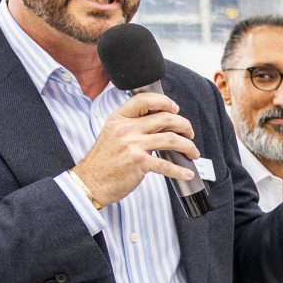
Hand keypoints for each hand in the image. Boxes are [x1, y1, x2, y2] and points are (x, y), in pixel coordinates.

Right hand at [69, 94, 194, 206]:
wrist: (90, 182)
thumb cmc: (103, 162)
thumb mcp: (112, 134)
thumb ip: (132, 126)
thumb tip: (160, 124)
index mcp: (119, 119)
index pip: (144, 100)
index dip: (164, 102)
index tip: (175, 109)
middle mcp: (126, 129)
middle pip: (165, 118)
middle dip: (184, 125)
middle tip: (189, 133)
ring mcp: (133, 145)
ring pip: (171, 139)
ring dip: (188, 146)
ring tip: (192, 152)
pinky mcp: (139, 163)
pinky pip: (167, 165)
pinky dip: (181, 170)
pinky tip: (187, 173)